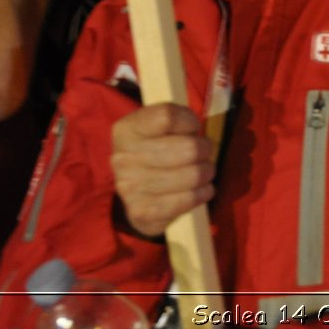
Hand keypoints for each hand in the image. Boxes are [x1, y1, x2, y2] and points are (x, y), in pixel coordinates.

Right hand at [111, 103, 215, 238]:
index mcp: (126, 130)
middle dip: (205, 149)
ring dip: (206, 172)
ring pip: (194, 175)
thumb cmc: (160, 149)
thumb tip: (194, 130)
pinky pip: (190, 199)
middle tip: (202, 153)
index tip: (191, 128)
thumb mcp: (163, 126)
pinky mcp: (142, 212)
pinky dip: (203, 192)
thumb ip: (178, 118)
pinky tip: (200, 189)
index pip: (167, 117)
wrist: (140, 193)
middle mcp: (122, 159)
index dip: (189, 121)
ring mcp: (130, 188)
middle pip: (189, 148)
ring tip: (201, 171)